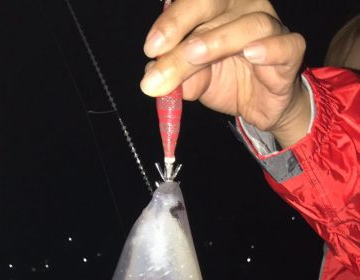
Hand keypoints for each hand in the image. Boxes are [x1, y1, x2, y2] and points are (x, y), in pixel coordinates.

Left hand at [141, 0, 308, 145]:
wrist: (261, 107)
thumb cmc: (227, 79)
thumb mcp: (194, 81)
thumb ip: (176, 77)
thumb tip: (152, 78)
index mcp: (217, 7)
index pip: (193, 1)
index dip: (171, 20)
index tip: (151, 47)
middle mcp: (243, 7)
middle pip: (214, 2)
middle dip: (183, 23)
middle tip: (160, 49)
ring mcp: (270, 26)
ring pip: (248, 24)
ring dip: (218, 40)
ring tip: (194, 56)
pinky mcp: (290, 51)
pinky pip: (286, 45)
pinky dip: (270, 48)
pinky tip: (252, 54)